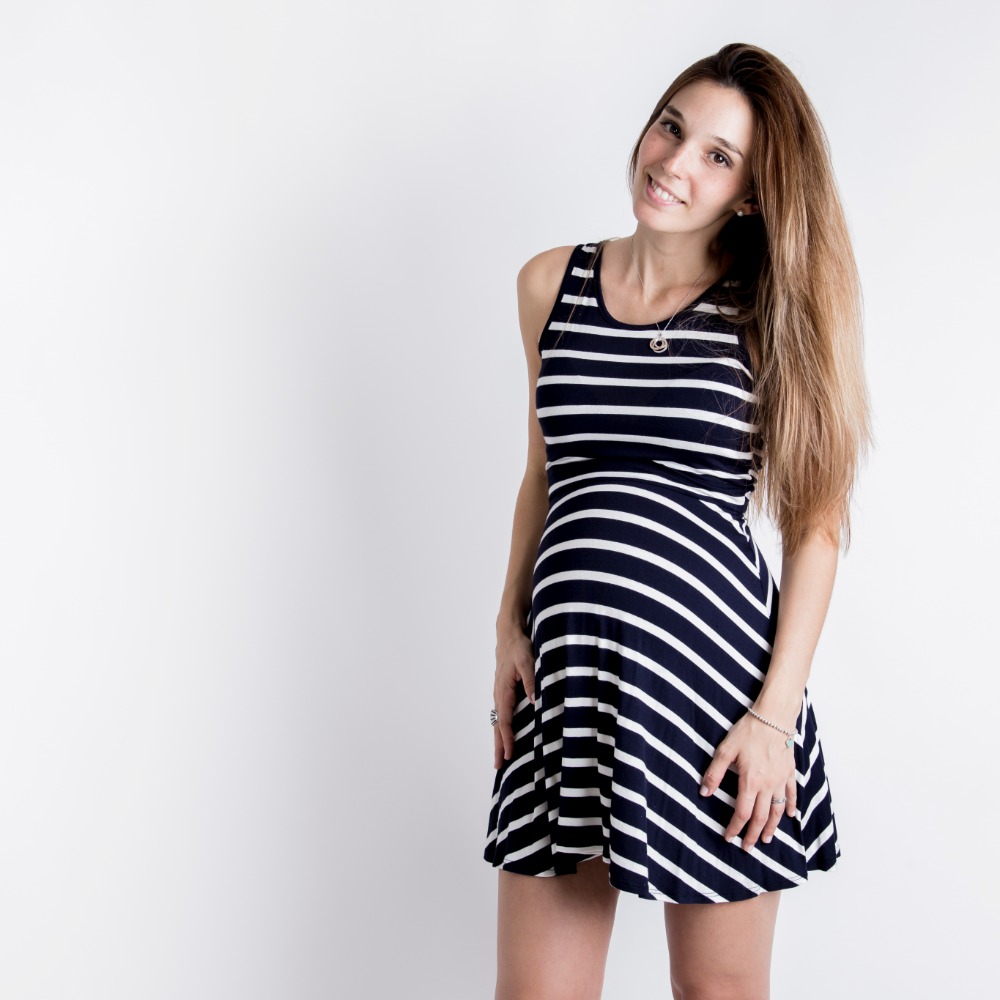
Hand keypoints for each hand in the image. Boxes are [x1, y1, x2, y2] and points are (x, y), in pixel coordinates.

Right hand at [492, 625, 535, 768]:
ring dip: (499, 739)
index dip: (507, 738)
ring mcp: (499, 694)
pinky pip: (501, 714)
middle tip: (499, 766)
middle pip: (497, 725)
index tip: (509, 754)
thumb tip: (534, 701)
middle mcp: (498, 695)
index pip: (505, 720)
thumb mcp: (527, 661)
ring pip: (497, 721)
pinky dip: (501, 728)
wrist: (509, 635)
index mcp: (503, 690)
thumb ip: (530, 680)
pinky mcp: (502, 692)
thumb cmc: (518, 647)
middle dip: (499, 746)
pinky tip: (505, 735)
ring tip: (500, 757)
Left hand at [698, 712, 796, 851]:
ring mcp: (781, 780)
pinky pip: (792, 794)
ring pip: (777, 811)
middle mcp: (768, 786)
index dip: (735, 828)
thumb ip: (714, 772)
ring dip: (772, 827)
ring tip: (766, 839)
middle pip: (761, 817)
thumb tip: (704, 792)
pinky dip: (790, 807)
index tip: (729, 837)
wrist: (773, 718)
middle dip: (753, 835)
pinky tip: (789, 815)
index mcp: (750, 782)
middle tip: (748, 848)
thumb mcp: (725, 750)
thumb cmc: (748, 732)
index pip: (742, 813)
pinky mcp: (790, 773)